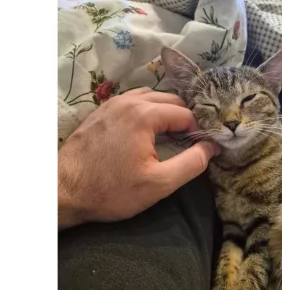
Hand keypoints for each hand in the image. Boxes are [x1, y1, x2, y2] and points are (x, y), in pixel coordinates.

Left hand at [58, 88, 218, 229]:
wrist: (62, 192)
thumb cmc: (111, 190)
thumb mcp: (159, 183)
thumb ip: (191, 163)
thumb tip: (211, 147)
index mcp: (144, 114)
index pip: (185, 113)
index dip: (198, 129)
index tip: (202, 146)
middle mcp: (128, 101)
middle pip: (169, 99)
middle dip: (184, 117)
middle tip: (190, 139)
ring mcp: (111, 104)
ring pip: (150, 97)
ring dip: (165, 111)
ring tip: (172, 133)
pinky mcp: (100, 112)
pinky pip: (132, 102)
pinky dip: (147, 110)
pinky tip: (147, 129)